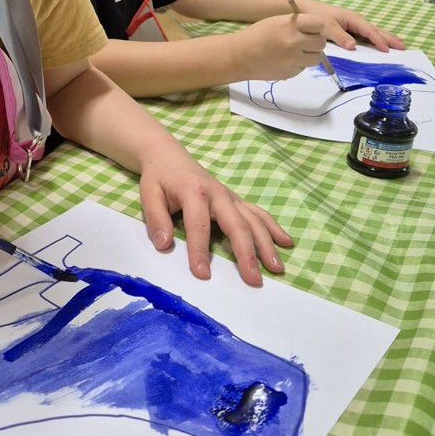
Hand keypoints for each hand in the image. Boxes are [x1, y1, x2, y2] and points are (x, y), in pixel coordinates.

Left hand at [137, 146, 292, 287]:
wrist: (169, 155)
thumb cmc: (159, 177)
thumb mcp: (148, 194)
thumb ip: (155, 219)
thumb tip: (163, 245)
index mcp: (194, 192)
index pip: (198, 226)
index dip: (200, 251)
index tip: (202, 274)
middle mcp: (218, 194)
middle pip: (237, 225)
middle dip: (246, 254)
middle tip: (254, 280)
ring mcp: (230, 197)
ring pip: (253, 221)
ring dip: (267, 245)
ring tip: (277, 268)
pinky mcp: (236, 201)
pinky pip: (258, 213)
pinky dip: (273, 227)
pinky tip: (286, 242)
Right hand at [233, 13, 331, 81]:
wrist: (239, 57)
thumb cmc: (256, 35)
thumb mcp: (277, 21)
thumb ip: (297, 24)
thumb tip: (315, 31)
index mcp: (290, 25)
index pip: (319, 24)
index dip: (315, 27)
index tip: (308, 29)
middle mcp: (294, 42)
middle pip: (320, 42)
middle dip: (314, 41)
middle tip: (303, 42)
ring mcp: (293, 59)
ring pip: (316, 57)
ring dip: (310, 54)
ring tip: (296, 52)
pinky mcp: (291, 73)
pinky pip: (304, 67)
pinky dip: (298, 64)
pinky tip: (284, 61)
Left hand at [311, 3, 405, 51]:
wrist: (306, 9)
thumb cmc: (316, 17)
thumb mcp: (327, 28)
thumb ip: (340, 37)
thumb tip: (353, 46)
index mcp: (353, 19)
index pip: (369, 31)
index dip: (378, 40)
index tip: (387, 50)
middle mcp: (356, 20)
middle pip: (376, 30)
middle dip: (389, 38)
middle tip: (403, 46)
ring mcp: (353, 23)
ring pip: (373, 31)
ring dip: (386, 37)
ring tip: (399, 43)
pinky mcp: (349, 27)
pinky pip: (366, 34)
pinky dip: (376, 38)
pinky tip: (381, 42)